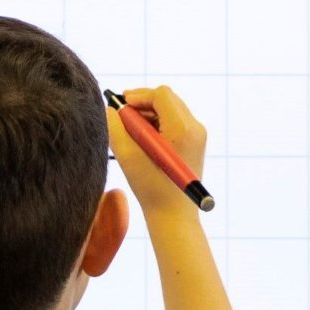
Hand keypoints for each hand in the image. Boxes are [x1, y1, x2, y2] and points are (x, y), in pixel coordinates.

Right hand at [109, 84, 207, 200]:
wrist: (173, 214)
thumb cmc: (150, 188)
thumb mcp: (127, 156)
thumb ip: (115, 127)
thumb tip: (111, 109)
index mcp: (182, 129)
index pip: (161, 95)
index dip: (138, 96)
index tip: (120, 105)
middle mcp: (195, 128)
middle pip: (167, 99)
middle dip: (143, 103)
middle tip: (123, 116)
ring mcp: (198, 135)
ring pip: (170, 109)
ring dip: (149, 114)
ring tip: (132, 132)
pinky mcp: (195, 142)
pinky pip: (175, 121)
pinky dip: (157, 124)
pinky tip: (144, 141)